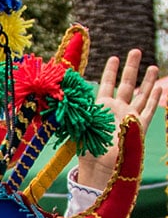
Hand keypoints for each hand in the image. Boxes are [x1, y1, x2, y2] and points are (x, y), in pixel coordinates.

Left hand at [76, 49, 159, 189]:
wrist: (99, 166)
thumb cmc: (86, 147)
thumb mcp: (77, 122)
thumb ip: (75, 107)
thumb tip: (59, 90)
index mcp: (100, 107)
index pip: (106, 84)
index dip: (110, 72)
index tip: (113, 57)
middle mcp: (117, 110)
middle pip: (127, 85)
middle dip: (131, 68)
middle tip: (136, 51)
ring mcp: (130, 118)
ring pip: (142, 95)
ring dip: (148, 81)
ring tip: (153, 66)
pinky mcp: (139, 128)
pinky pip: (149, 111)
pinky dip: (155, 99)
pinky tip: (160, 89)